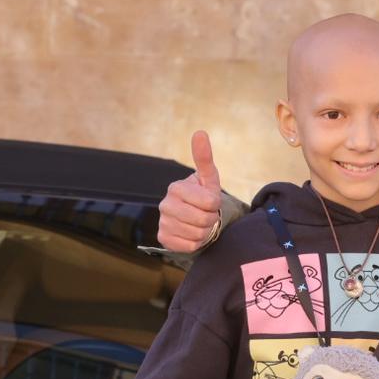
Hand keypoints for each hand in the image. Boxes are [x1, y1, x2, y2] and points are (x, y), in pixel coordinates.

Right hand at [157, 130, 221, 252]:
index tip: (210, 202)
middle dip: (210, 219)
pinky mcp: (163, 238)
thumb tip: (200, 132)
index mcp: (176, 187)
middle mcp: (165, 204)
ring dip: (204, 232)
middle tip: (207, 216)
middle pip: (203, 219)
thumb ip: (204, 158)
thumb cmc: (202, 196)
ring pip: (197, 234)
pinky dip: (195, 243)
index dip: (216, 204)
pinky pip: (189, 246)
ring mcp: (162, 222)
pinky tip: (191, 234)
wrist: (193, 218)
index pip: (210, 202)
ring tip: (199, 224)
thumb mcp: (208, 179)